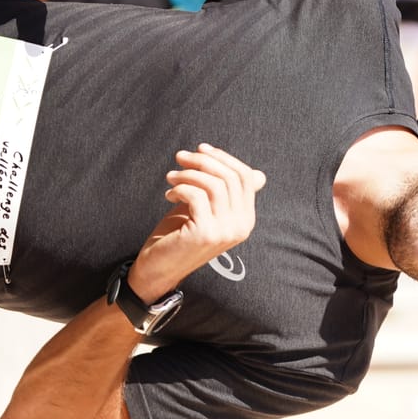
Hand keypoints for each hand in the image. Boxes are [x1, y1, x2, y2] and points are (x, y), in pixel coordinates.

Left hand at [130, 144, 265, 299]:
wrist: (159, 269)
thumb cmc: (180, 236)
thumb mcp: (207, 209)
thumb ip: (226, 192)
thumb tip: (259, 174)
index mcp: (245, 219)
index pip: (246, 177)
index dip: (223, 158)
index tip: (201, 149)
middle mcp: (241, 226)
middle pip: (230, 177)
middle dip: (202, 161)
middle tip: (180, 157)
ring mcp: (225, 231)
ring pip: (214, 184)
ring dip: (188, 173)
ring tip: (171, 177)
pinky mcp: (205, 233)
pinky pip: (196, 195)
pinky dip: (180, 188)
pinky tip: (169, 194)